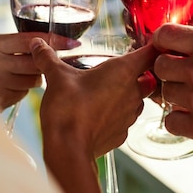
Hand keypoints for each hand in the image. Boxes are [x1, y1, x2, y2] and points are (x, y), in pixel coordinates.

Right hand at [0, 32, 50, 109]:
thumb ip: (15, 44)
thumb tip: (51, 43)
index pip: (29, 40)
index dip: (54, 41)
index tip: (72, 43)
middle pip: (34, 63)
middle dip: (43, 64)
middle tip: (43, 64)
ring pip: (32, 81)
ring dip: (33, 79)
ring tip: (19, 76)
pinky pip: (22, 94)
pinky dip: (21, 91)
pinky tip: (9, 88)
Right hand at [31, 39, 157, 157]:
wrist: (68, 149)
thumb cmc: (68, 109)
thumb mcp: (57, 77)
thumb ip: (48, 58)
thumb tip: (38, 45)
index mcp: (123, 72)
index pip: (151, 53)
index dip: (154, 47)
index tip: (152, 43)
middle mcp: (133, 93)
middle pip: (150, 78)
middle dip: (142, 72)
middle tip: (126, 68)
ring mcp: (129, 116)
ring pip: (139, 100)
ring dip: (130, 94)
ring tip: (110, 90)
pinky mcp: (121, 134)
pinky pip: (126, 119)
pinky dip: (118, 114)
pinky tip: (101, 112)